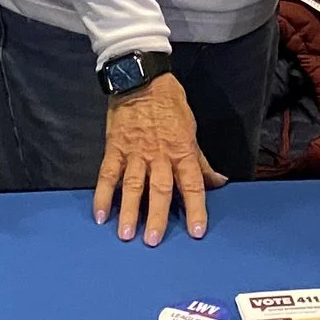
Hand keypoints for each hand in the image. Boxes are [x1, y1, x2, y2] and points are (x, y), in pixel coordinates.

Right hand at [94, 72, 223, 245]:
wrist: (141, 78)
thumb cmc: (170, 104)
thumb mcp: (191, 130)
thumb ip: (201, 161)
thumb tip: (219, 182)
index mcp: (181, 150)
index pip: (192, 183)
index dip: (196, 208)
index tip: (197, 231)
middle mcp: (159, 155)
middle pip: (160, 189)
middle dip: (157, 216)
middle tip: (152, 241)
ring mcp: (135, 152)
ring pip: (133, 184)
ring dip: (129, 210)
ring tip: (125, 234)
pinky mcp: (115, 147)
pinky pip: (108, 174)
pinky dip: (103, 194)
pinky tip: (100, 214)